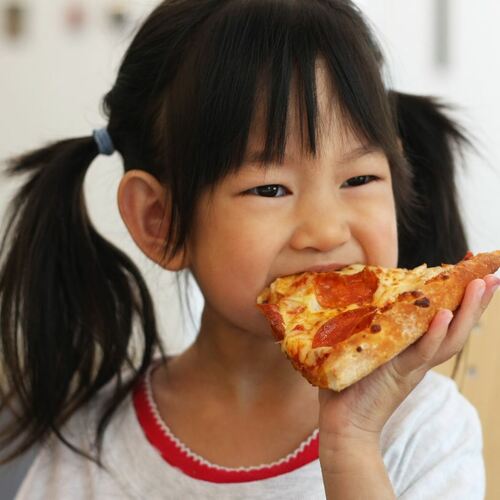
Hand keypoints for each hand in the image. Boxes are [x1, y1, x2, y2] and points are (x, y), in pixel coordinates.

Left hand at [318, 275, 499, 443]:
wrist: (342, 424)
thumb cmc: (348, 384)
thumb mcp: (364, 347)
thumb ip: (370, 327)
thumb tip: (362, 295)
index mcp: (413, 351)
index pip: (445, 322)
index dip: (460, 300)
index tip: (472, 274)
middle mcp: (419, 358)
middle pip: (457, 328)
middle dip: (476, 303)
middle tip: (492, 276)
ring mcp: (411, 367)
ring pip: (448, 339)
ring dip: (466, 311)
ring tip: (479, 284)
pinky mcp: (398, 374)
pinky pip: (421, 353)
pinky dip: (435, 335)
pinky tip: (444, 315)